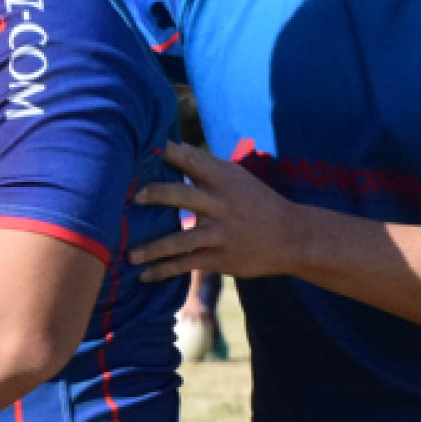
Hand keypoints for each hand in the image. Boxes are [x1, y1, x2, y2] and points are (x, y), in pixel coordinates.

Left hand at [130, 141, 307, 284]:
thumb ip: (204, 165)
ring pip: (180, 239)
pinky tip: (143, 275)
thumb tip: (171, 146)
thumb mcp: (236, 177)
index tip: (140, 146)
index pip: (189, 159)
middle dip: (155, 194)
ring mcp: (220, 233)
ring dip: (152, 248)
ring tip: (128, 255)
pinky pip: (186, 264)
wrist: (292, 238)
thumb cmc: (256, 201)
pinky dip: (164, 271)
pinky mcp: (220, 258)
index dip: (165, 151)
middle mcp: (220, 204)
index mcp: (222, 179)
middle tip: (130, 197)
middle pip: (181, 195)